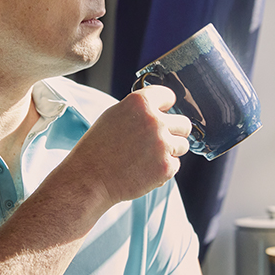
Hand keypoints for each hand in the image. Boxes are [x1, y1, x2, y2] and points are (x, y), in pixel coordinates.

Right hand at [62, 85, 191, 205]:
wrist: (90, 179)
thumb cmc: (97, 149)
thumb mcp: (114, 116)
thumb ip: (139, 110)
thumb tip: (158, 109)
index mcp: (140, 103)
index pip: (169, 96)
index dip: (165, 107)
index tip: (161, 114)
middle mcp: (155, 120)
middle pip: (184, 123)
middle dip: (174, 132)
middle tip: (157, 141)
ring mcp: (163, 144)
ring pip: (182, 145)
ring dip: (169, 151)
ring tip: (146, 158)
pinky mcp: (166, 167)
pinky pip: (175, 165)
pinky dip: (163, 170)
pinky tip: (143, 170)